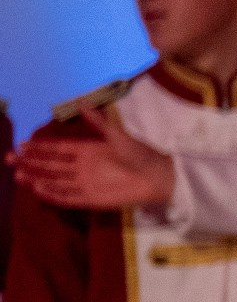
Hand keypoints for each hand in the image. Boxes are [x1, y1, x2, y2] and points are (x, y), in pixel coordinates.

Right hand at [9, 109, 177, 212]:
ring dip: (36, 178)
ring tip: (18, 174)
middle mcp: (81, 168)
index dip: (39, 148)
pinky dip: (52, 194)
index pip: (57, 150)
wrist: (157, 176)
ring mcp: (84, 184)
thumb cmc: (139, 153)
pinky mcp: (90, 199)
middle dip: (30, 162)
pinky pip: (67, 197)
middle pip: (50, 166)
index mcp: (86, 151)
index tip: (21, 144)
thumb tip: (79, 102)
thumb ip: (96, 121)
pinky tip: (38, 189)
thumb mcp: (116, 134)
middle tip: (9, 158)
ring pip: (54, 181)